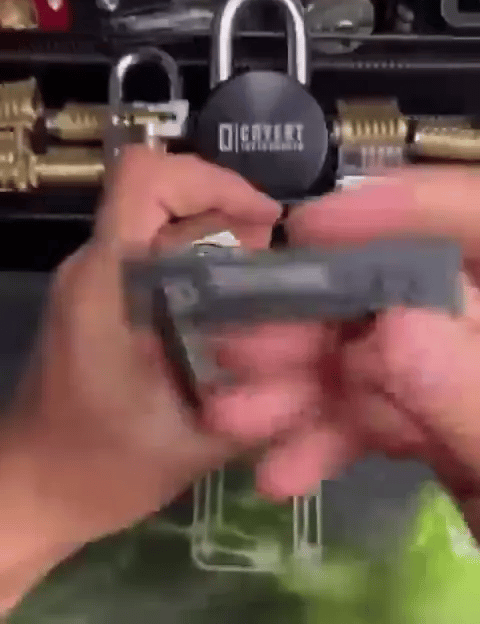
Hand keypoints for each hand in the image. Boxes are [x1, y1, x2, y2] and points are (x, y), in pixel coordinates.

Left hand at [1, 147, 281, 565]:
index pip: (146, 178)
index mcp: (107, 282)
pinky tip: (230, 309)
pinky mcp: (101, 299)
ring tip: (262, 285)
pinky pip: (155, 254)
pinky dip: (200, 263)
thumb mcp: (192, 440)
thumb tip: (317, 363)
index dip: (213, 181)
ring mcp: (95, 280)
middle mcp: (96, 266)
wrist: (36, 488)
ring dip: (217, 238)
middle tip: (275, 263)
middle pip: (163, 193)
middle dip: (228, 213)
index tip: (266, 221)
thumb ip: (257, 400)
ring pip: (161, 222)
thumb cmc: (100, 467)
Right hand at [204, 168, 479, 540]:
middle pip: (399, 288)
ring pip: (373, 354)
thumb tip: (393, 324)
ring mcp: (455, 369)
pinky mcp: (432, 416)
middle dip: (315, 321)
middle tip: (240, 346)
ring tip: (234, 418)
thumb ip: (471, 394)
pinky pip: (375, 410)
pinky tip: (283, 472)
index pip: (479, 216)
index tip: (309, 228)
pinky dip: (327, 437)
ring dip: (300, 386)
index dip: (398, 209)